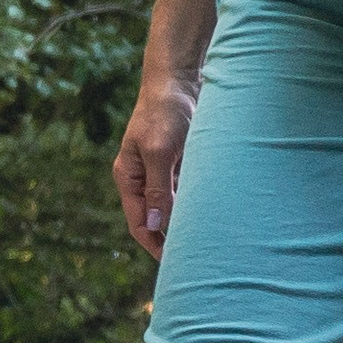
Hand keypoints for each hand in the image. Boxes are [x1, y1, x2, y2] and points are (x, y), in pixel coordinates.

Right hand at [114, 72, 199, 257]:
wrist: (178, 80)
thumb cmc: (165, 113)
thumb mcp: (160, 151)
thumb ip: (159, 188)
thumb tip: (157, 225)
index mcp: (129, 178)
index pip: (140, 222)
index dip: (154, 244)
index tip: (175, 262)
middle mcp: (143, 178)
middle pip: (156, 218)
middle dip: (172, 238)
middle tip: (196, 258)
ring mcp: (161, 170)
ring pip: (173, 206)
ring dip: (186, 221)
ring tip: (208, 240)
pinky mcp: (179, 161)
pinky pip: (186, 190)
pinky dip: (196, 202)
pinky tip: (213, 214)